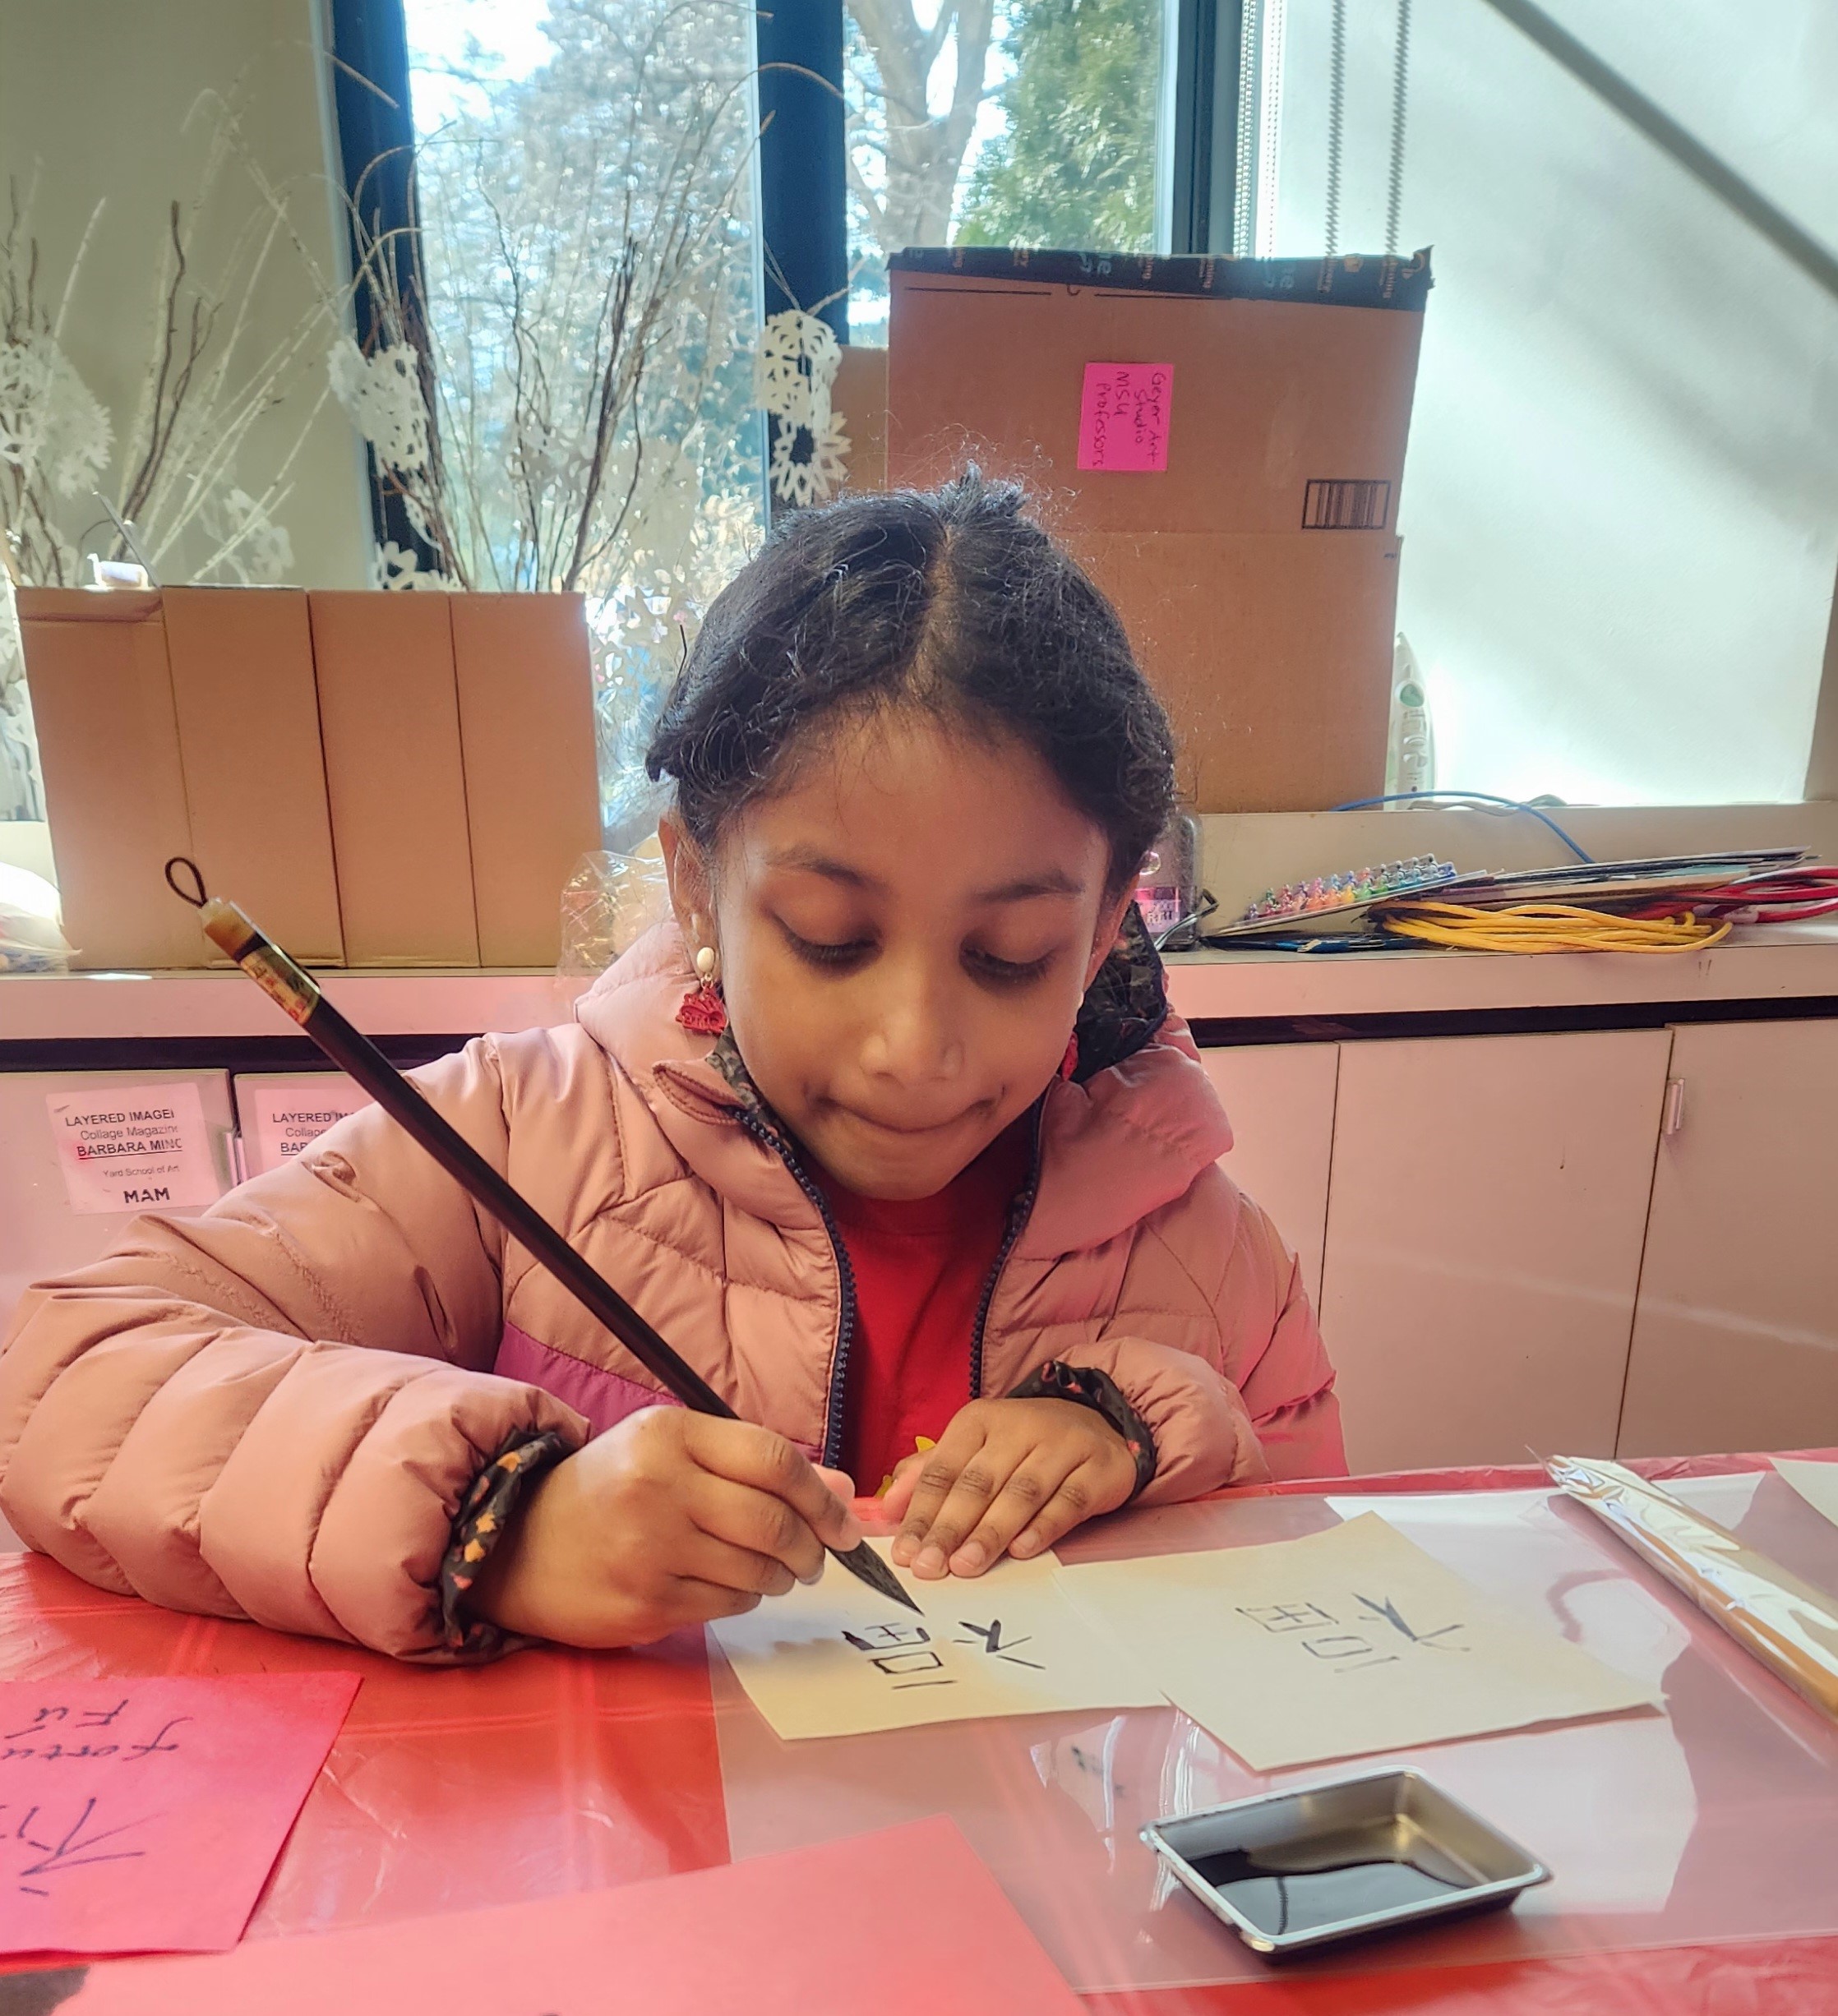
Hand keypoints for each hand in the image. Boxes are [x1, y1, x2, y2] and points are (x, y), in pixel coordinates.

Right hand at [470, 1408, 859, 1648]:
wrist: (519, 1544)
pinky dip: (744, 1598)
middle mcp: (658, 1485)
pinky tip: (728, 1585)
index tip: (845, 1523)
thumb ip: (758, 1466)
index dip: (821, 1496)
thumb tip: (844, 1492)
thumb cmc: (612, 1490)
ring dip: (780, 1575)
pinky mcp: (644, 1603)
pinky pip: (728, 1605)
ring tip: (773, 1569)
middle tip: (815, 1557)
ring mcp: (649, 1548)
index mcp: (670, 1434)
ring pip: (756, 1570)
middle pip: (772, 1521)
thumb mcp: (676, 1454)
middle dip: (810, 1546)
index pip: (773, 1460)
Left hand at [882, 1397, 1135, 1579]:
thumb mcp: (974, 1449)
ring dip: (991, 1532)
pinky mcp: (1098, 1469)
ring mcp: (1063, 1446)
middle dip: (949, 1527)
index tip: (905, 1552)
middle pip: (978, 1482)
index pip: (943, 1469)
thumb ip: (929, 1474)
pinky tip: (1022, 1551)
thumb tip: (886, 1509)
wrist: (1098, 1425)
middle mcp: (1020, 1427)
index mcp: (980, 1420)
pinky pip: (1068, 1501)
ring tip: (965, 1566)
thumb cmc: (1024, 1446)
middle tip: (929, 1567)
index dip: (921, 1512)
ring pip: (1021, 1492)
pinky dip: (1043, 1527)